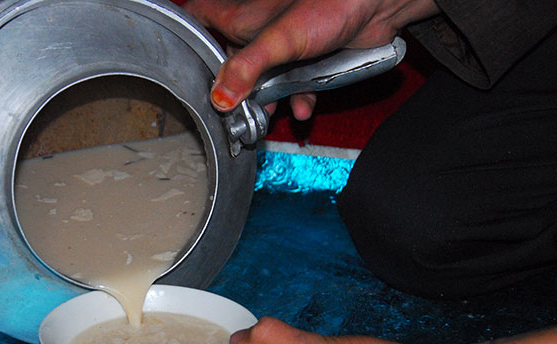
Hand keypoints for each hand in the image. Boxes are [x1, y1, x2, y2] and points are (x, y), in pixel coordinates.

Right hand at [183, 0, 439, 115]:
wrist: (379, 5)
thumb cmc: (330, 5)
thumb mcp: (279, 40)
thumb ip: (247, 68)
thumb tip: (220, 98)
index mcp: (242, 16)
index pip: (199, 15)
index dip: (186, 33)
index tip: (179, 58)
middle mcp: (258, 30)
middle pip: (230, 60)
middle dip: (231, 89)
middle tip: (229, 112)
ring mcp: (283, 46)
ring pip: (263, 77)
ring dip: (265, 100)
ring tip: (264, 118)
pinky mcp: (307, 59)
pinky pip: (294, 84)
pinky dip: (298, 99)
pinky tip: (304, 109)